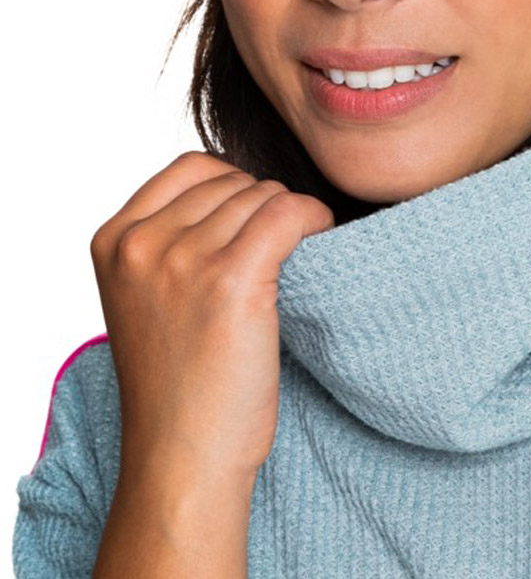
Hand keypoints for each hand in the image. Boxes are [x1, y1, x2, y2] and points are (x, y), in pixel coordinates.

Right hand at [90, 150, 334, 485]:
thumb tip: (243, 187)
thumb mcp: (145, 296)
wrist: (182, 459)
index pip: (190, 168)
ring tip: (294, 254)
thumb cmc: (176, 384)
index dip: (233, 185)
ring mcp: (182, 260)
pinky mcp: (230, 280)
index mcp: (113, 240)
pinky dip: (313, 217)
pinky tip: (321, 236)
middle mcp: (141, 244)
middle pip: (231, 182)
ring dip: (290, 216)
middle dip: (263, 207)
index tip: (252, 221)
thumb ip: (170, 238)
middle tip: (279, 249)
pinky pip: (288, 213)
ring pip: (263, 195)